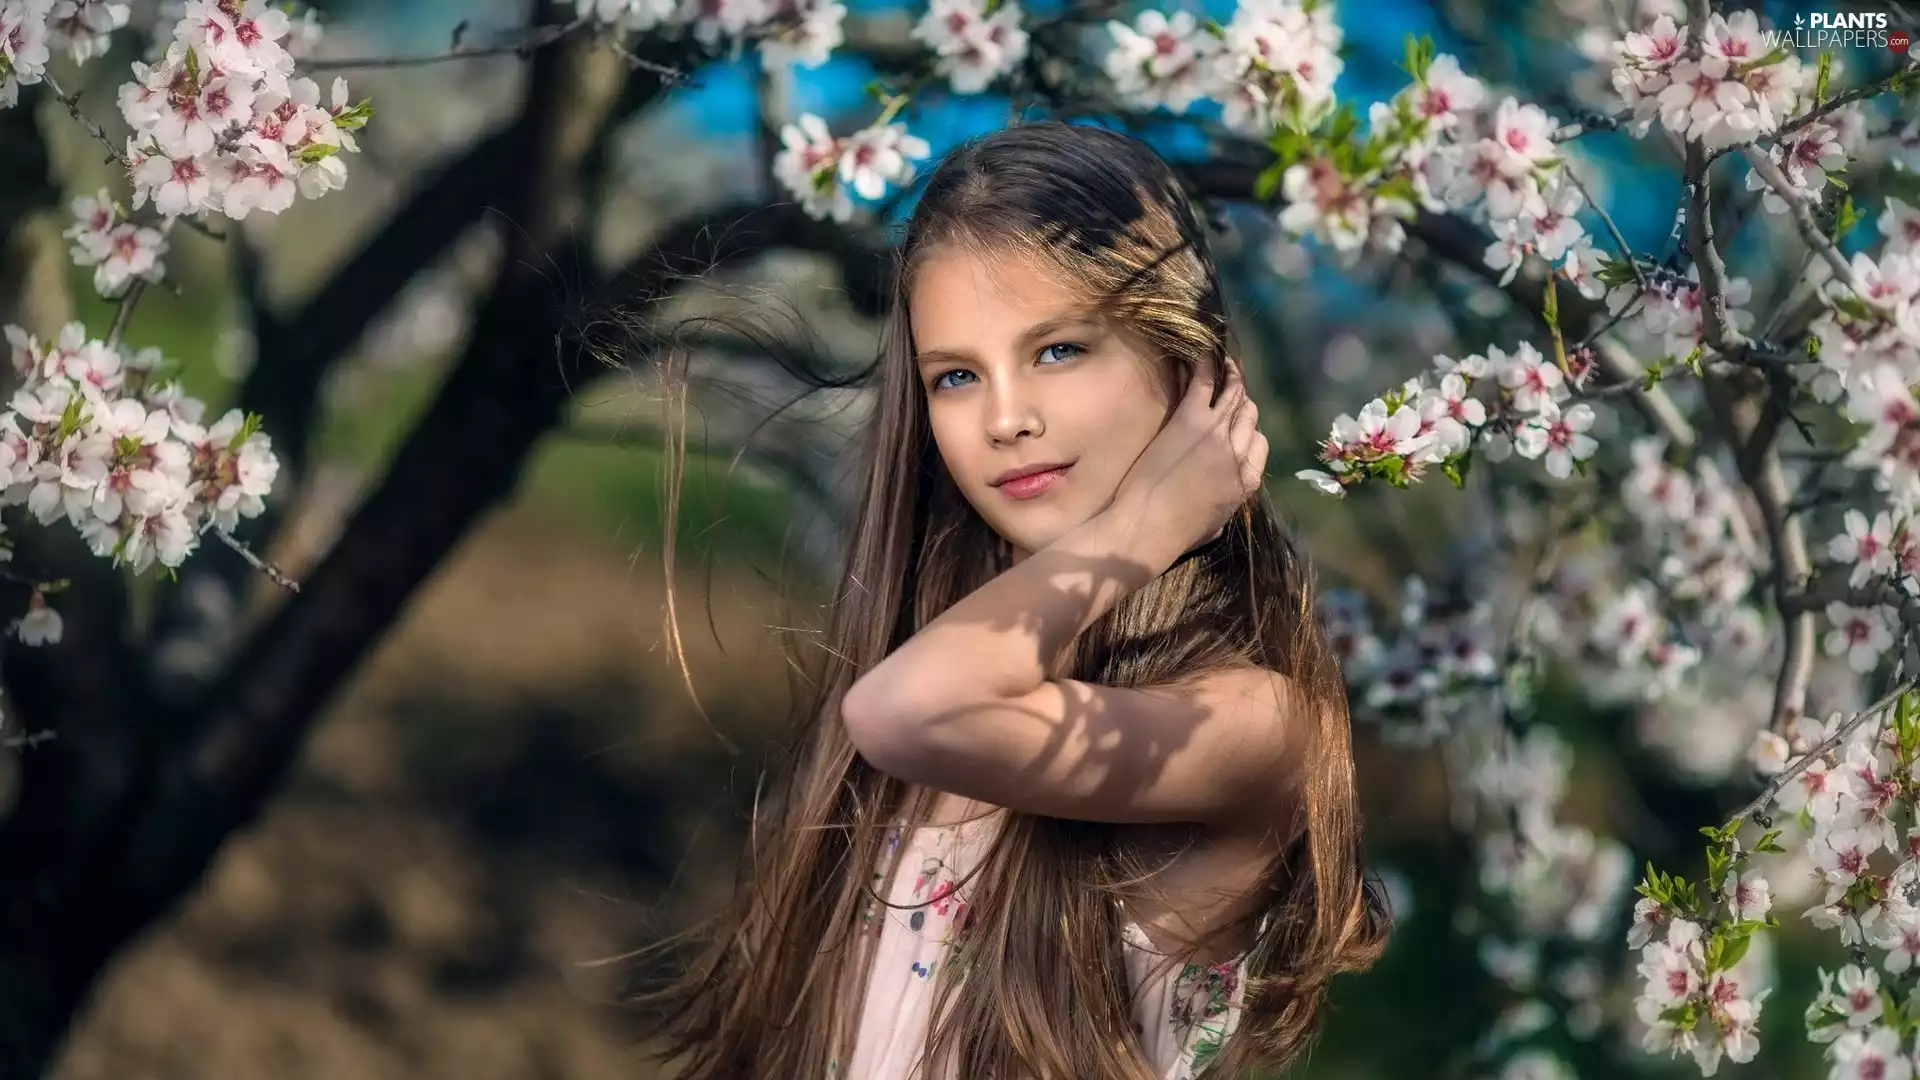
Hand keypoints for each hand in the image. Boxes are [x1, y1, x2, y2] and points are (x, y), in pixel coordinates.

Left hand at [1105, 355, 1267, 560]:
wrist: (1146, 528)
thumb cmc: (1175, 535)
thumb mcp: (1215, 526)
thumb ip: (1226, 506)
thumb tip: (1225, 503)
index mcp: (1248, 481)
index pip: (1261, 444)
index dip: (1250, 431)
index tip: (1238, 424)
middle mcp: (1238, 453)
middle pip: (1249, 416)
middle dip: (1241, 401)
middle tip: (1230, 387)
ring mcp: (1217, 434)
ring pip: (1233, 395)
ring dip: (1231, 375)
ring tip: (1225, 362)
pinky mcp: (1191, 421)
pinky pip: (1204, 382)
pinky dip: (1206, 364)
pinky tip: (1204, 350)